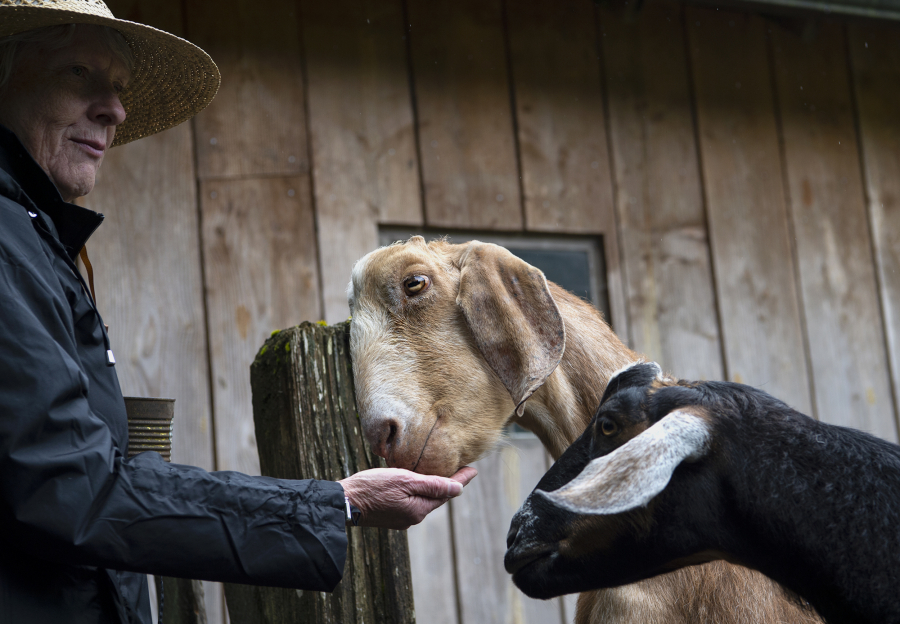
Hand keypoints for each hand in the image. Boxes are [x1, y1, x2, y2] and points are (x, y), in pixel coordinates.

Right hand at [339, 466, 476, 529]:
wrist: (344, 502)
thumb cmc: (373, 487)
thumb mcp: (405, 480)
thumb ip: (432, 485)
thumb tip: (459, 489)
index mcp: (419, 509)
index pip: (447, 492)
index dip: (461, 479)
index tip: (474, 469)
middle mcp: (413, 517)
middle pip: (436, 497)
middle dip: (449, 484)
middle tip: (462, 470)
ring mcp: (401, 518)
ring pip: (423, 500)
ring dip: (433, 488)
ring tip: (442, 475)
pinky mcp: (391, 516)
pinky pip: (411, 503)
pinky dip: (418, 493)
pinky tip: (417, 485)